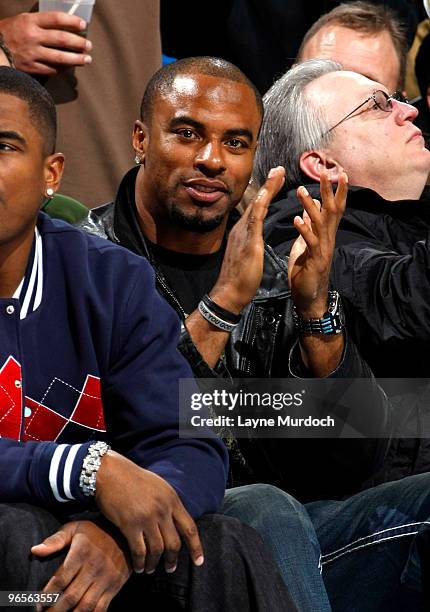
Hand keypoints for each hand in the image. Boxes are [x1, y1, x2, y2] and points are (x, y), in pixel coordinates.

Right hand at [0, 12, 91, 74]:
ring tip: (87, 59)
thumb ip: (41, 23)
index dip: (72, 21)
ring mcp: (32, 54)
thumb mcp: (23, 20)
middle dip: (79, 43)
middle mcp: (33, 37)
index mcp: (30, 22)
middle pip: (62, 39)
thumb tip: (64, 27)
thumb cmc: (10, 33)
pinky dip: (63, 68)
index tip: (83, 25)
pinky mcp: (32, 68)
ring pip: (60, 58)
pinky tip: (70, 67)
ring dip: (76, 59)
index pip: (56, 19)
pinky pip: (52, 69)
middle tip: (89, 45)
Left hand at [31, 520, 130, 611]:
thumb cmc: (94, 532)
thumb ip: (55, 540)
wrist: (125, 534)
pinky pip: (101, 608)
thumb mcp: (75, 529)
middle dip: (54, 610)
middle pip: (70, 597)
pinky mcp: (114, 587)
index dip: (47, 595)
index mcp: (81, 553)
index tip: (38, 604)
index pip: (60, 580)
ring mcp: (105, 579)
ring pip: (85, 606)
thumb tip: (34, 550)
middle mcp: (93, 568)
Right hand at [95, 450, 203, 573]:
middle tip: (170, 568)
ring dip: (154, 564)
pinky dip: (139, 562)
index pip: (190, 528)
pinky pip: (139, 551)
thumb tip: (176, 521)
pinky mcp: (130, 525)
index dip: (196, 548)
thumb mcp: (159, 486)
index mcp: (172, 499)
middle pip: (174, 543)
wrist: (111, 472)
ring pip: (157, 550)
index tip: (199, 562)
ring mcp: (146, 518)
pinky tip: (138, 567)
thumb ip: (168, 503)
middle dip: (172, 560)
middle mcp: (162, 509)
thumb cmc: (133, 478)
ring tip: (150, 569)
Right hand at [210, 166, 284, 311]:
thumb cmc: (239, 280)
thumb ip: (249, 246)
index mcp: (242, 233)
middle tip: (278, 169)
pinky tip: (267, 194)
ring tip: (278, 173)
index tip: (275, 180)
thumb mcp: (246, 257)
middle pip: (256, 202)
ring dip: (267, 188)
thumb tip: (252, 242)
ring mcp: (243, 234)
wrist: (229, 293)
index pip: (256, 209)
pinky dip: (262, 204)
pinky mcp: (248, 241)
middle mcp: (241, 229)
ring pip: (256, 205)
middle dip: (267, 185)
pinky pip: (255, 219)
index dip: (265, 194)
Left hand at [288, 171, 347, 317]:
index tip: (339, 173)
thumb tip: (308, 212)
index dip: (337, 192)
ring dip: (311, 206)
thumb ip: (309, 229)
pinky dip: (304, 230)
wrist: (308, 299)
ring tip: (301, 191)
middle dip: (329, 191)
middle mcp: (328, 240)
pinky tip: (296, 218)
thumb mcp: (306, 246)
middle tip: (327, 172)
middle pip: (331, 211)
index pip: (334, 209)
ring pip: (320, 224)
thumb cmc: (306, 273)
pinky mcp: (315, 261)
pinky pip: (310, 242)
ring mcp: (323, 250)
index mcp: (325, 235)